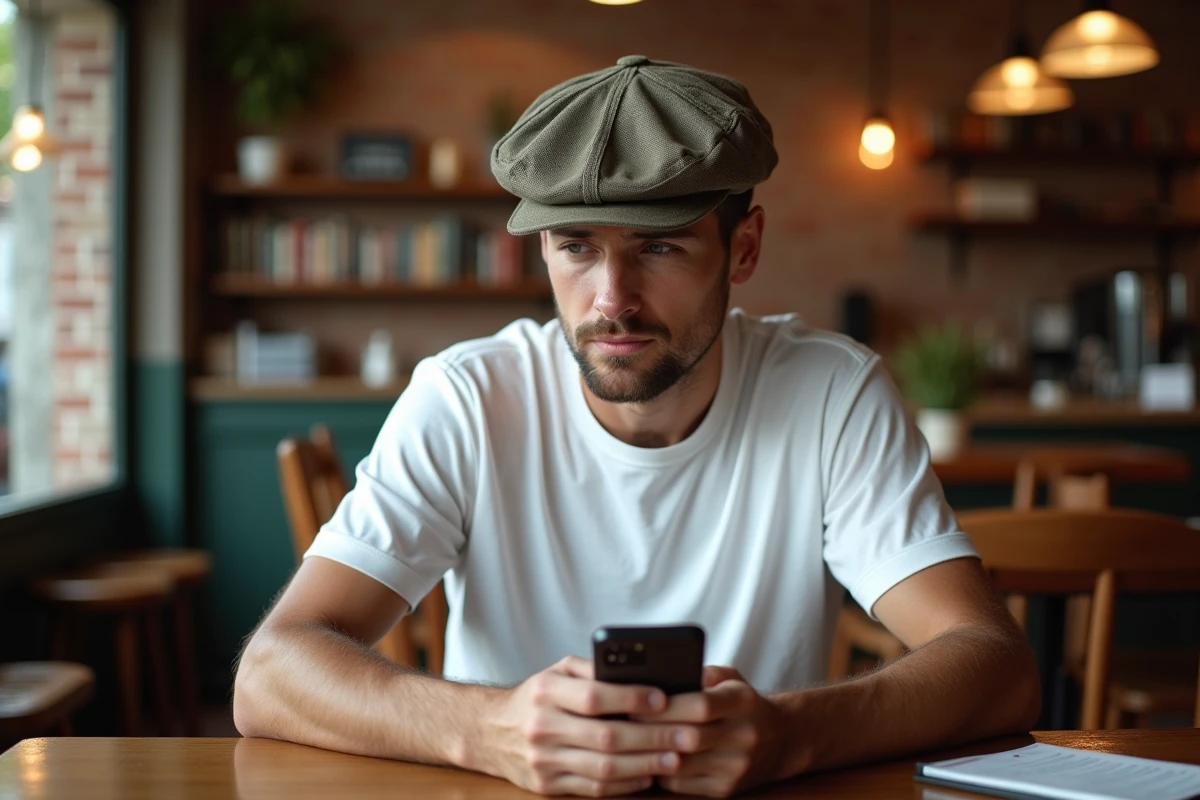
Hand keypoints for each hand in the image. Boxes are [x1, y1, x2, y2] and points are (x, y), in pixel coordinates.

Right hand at [477, 655, 686, 795]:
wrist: (489, 732)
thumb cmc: (535, 696)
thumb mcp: (557, 670)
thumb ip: (594, 668)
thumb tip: (640, 670)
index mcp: (546, 691)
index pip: (594, 696)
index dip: (632, 698)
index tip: (664, 698)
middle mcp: (542, 726)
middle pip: (606, 736)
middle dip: (652, 737)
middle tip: (686, 735)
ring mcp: (543, 760)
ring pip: (603, 768)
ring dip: (645, 765)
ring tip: (675, 758)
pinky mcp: (547, 785)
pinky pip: (594, 789)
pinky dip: (626, 784)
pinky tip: (648, 775)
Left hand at [636, 666, 787, 797]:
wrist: (782, 740)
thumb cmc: (744, 704)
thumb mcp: (731, 678)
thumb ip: (702, 673)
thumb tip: (662, 674)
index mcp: (743, 702)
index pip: (703, 705)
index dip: (667, 706)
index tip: (637, 702)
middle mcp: (743, 736)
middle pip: (689, 737)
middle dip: (651, 731)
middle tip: (622, 723)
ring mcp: (736, 767)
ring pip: (682, 765)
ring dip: (650, 754)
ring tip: (626, 742)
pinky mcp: (726, 790)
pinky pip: (682, 785)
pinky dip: (660, 772)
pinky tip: (645, 759)